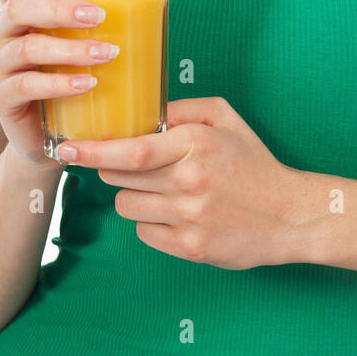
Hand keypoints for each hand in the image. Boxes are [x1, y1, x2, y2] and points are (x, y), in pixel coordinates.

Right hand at [0, 0, 119, 169]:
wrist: (53, 134)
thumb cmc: (71, 72)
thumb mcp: (81, 38)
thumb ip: (99, 11)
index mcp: (18, 7)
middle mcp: (1, 31)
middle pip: (16, 8)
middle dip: (59, 9)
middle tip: (99, 15)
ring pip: (26, 47)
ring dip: (70, 49)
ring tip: (107, 54)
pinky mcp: (1, 97)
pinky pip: (27, 86)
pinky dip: (59, 84)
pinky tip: (86, 84)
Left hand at [57, 97, 302, 268]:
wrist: (290, 215)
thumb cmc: (253, 162)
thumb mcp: (226, 119)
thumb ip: (184, 107)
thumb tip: (144, 110)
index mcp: (197, 145)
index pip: (132, 150)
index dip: (93, 151)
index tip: (66, 148)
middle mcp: (191, 181)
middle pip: (121, 179)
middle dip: (115, 170)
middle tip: (133, 166)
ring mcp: (190, 218)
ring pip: (128, 206)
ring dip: (135, 196)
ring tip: (163, 190)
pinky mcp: (191, 248)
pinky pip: (145, 232)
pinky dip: (152, 222)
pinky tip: (176, 213)